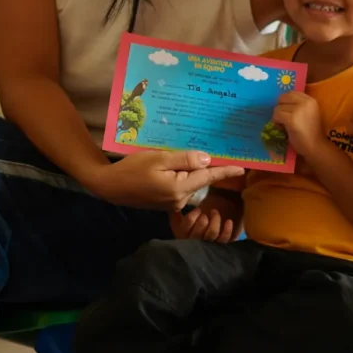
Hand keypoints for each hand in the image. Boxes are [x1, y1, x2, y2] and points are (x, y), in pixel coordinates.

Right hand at [86, 150, 244, 211]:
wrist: (109, 187)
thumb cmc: (132, 169)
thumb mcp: (159, 158)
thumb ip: (184, 159)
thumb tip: (207, 159)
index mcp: (179, 188)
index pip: (208, 177)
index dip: (226, 172)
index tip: (242, 168)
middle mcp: (179, 200)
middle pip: (199, 179)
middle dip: (206, 166)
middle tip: (215, 148)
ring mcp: (172, 203)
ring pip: (190, 183)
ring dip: (191, 170)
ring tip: (188, 154)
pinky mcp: (165, 202)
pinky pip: (180, 186)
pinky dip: (181, 175)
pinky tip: (174, 165)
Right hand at [169, 208, 236, 242]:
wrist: (199, 244)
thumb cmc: (188, 227)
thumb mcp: (177, 221)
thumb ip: (175, 212)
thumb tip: (175, 201)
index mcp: (183, 235)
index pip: (187, 225)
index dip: (193, 215)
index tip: (198, 210)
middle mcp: (194, 242)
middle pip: (199, 231)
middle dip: (204, 219)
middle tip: (207, 212)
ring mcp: (207, 246)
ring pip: (212, 233)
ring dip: (215, 220)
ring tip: (215, 212)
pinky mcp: (220, 247)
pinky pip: (224, 239)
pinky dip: (227, 230)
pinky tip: (228, 221)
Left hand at [272, 92, 324, 155]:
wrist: (316, 147)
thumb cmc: (311, 132)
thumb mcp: (308, 113)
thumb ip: (298, 105)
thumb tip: (281, 102)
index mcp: (311, 100)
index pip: (291, 93)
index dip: (285, 102)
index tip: (287, 111)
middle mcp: (306, 102)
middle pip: (282, 97)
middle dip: (280, 108)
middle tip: (283, 119)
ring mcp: (299, 110)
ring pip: (277, 107)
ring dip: (277, 117)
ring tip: (284, 126)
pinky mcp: (292, 119)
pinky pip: (276, 116)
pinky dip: (276, 123)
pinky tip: (282, 129)